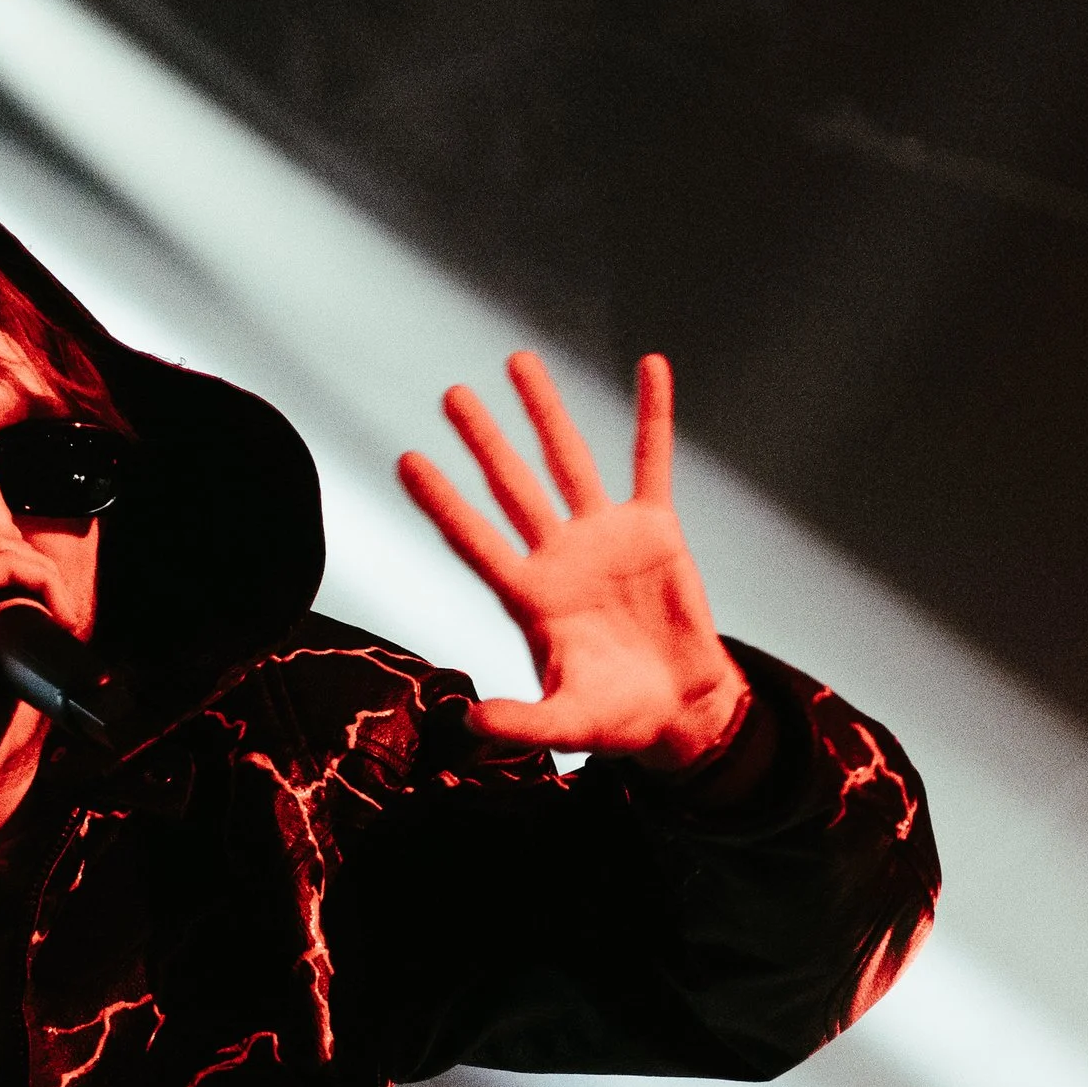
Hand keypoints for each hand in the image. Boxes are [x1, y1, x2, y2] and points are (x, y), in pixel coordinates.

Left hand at [398, 351, 751, 766]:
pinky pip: (652, 461)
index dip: (442, 503)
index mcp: (530, 597)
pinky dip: (652, 415)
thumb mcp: (567, 725)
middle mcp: (558, 556)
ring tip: (518, 361)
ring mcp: (605, 536)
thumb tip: (468, 724)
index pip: (475, 540)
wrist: (680, 708)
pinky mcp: (655, 528)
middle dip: (484, 441)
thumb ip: (521, 724)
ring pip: (567, 462)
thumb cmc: (618, 718)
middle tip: (453, 396)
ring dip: (545, 412)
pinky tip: (649, 367)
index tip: (407, 460)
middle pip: (512, 487)